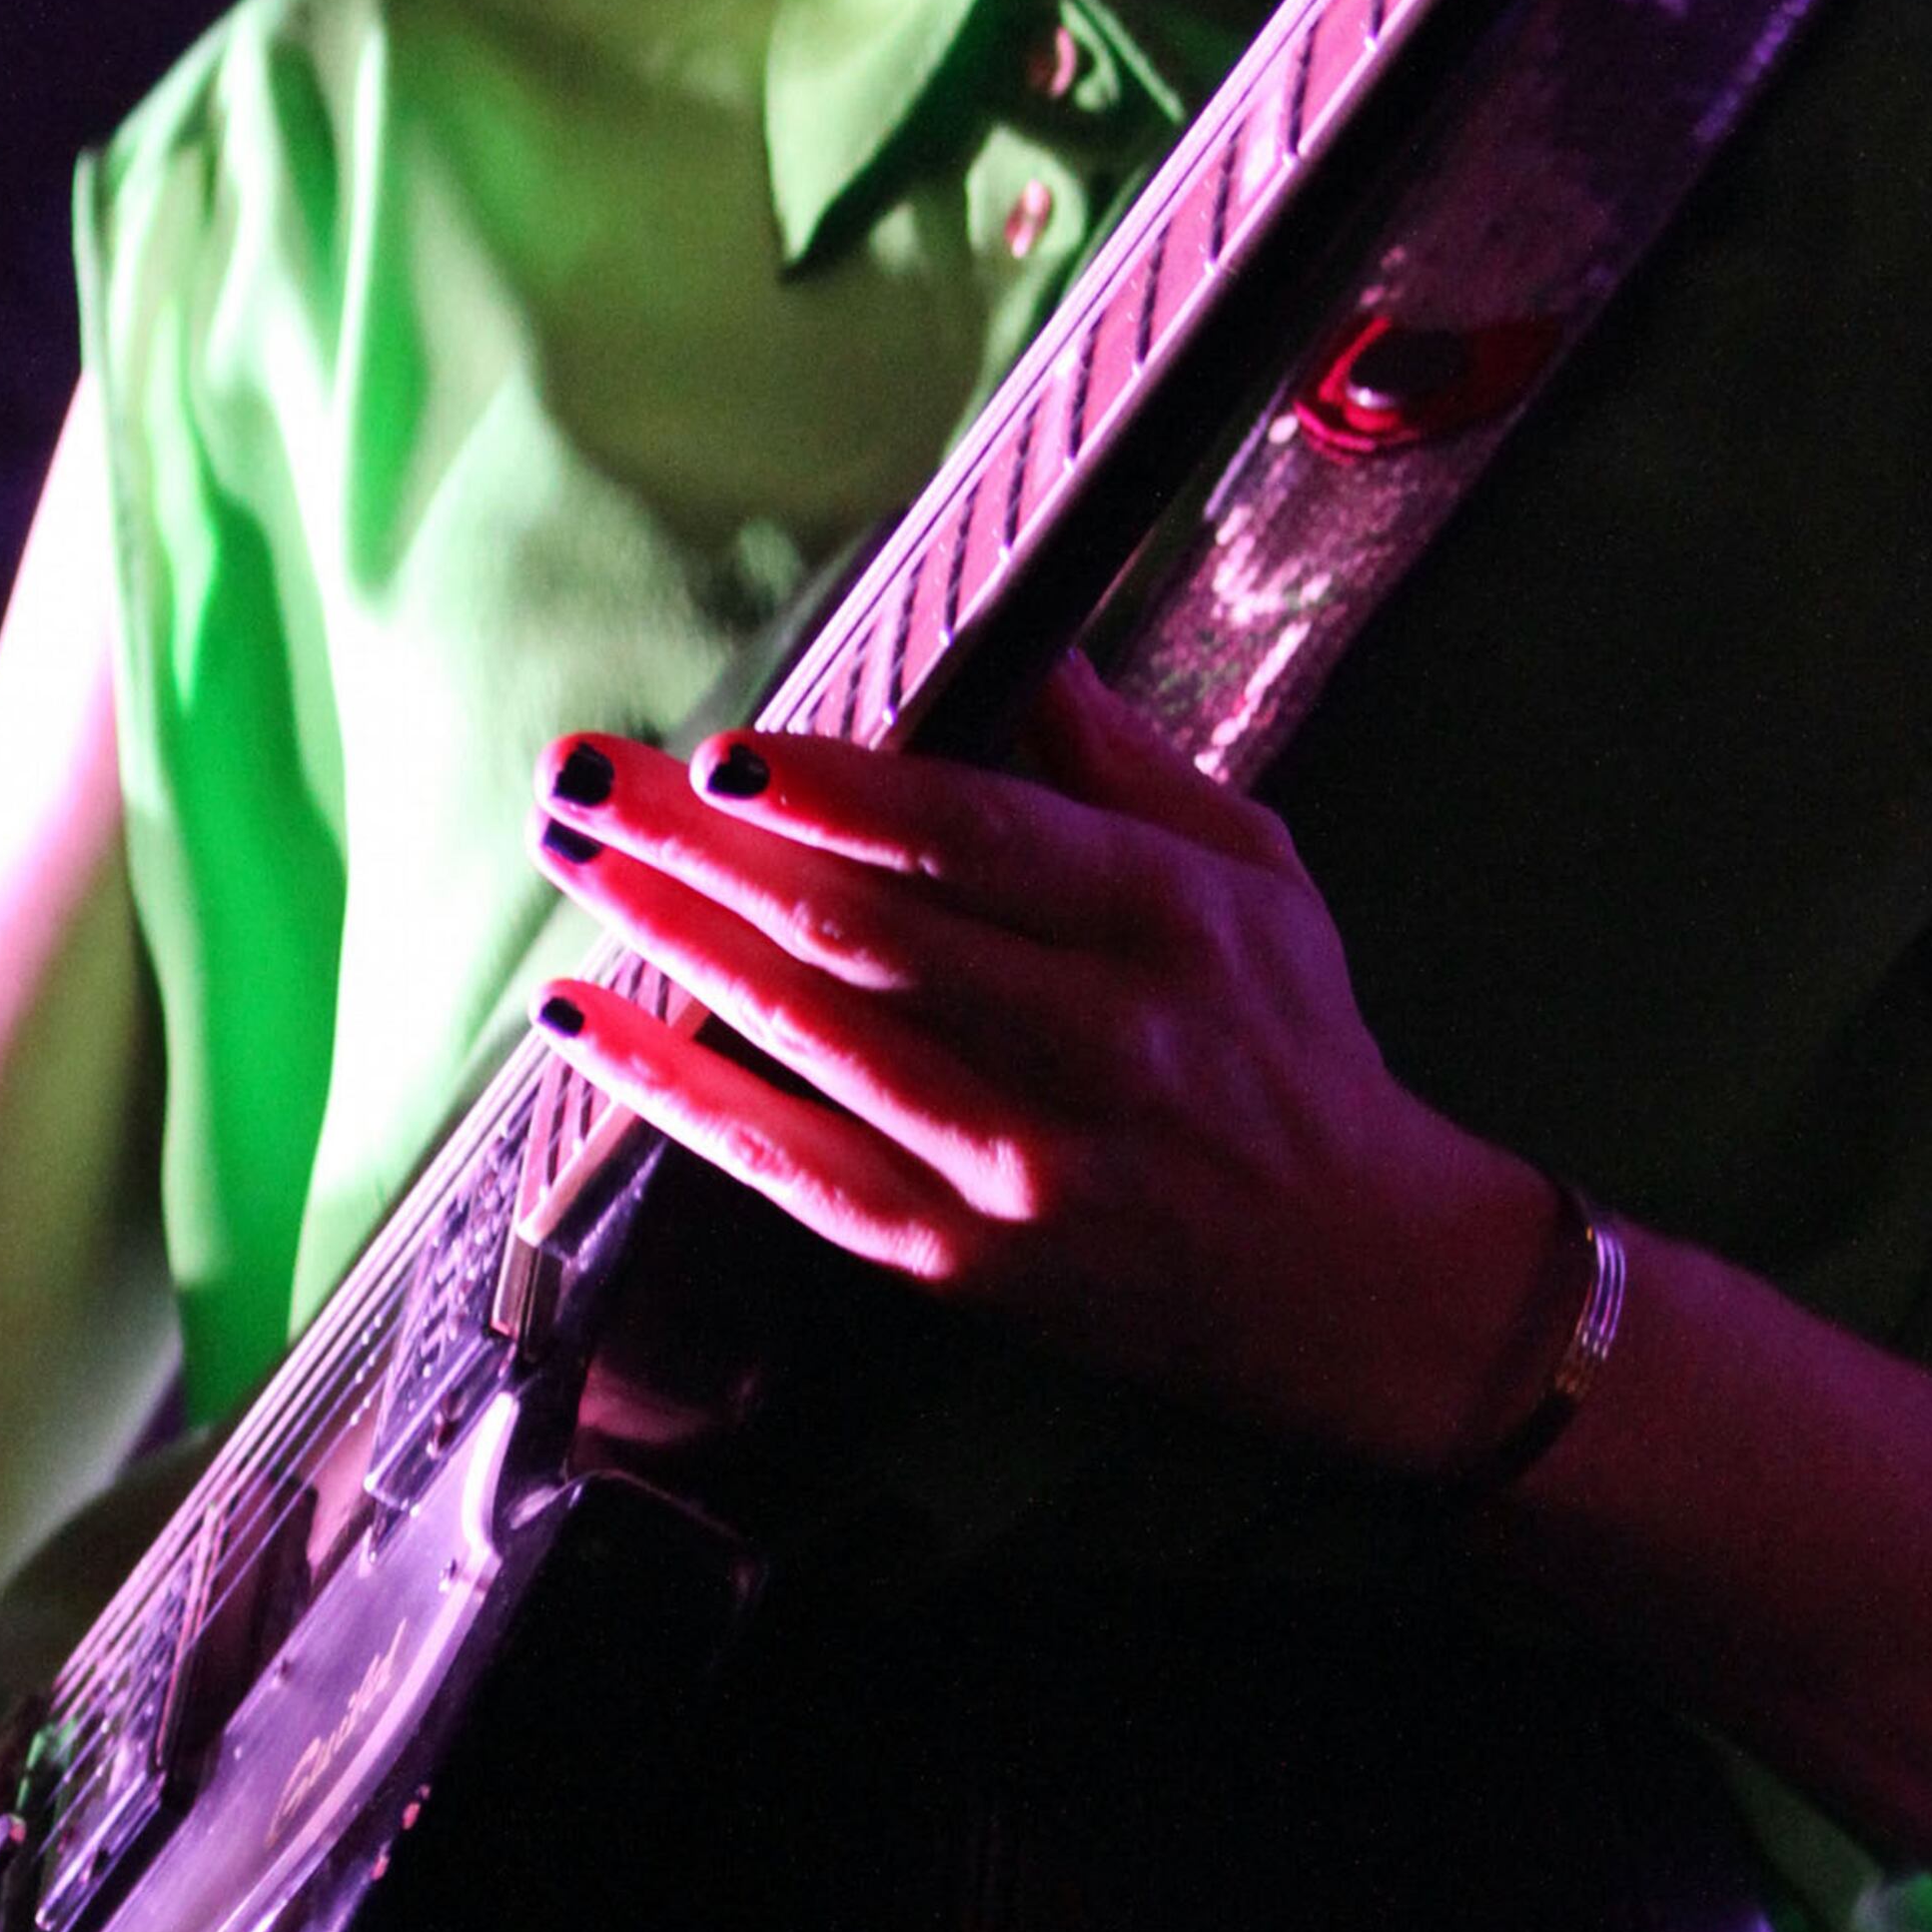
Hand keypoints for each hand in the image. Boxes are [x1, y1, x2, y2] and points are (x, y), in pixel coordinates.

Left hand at [530, 651, 1568, 1470]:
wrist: (1359, 1283)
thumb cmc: (1293, 1053)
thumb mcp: (1252, 875)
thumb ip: (1121, 766)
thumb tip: (1022, 648)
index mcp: (1166, 922)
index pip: (974, 838)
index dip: (835, 793)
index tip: (722, 750)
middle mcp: (1095, 1043)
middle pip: (862, 928)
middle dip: (702, 844)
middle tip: (587, 777)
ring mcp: (1020, 1163)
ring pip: (810, 1035)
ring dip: (667, 936)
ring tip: (572, 856)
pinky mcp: (961, 1259)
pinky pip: (787, 1166)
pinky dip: (673, 1090)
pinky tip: (582, 1026)